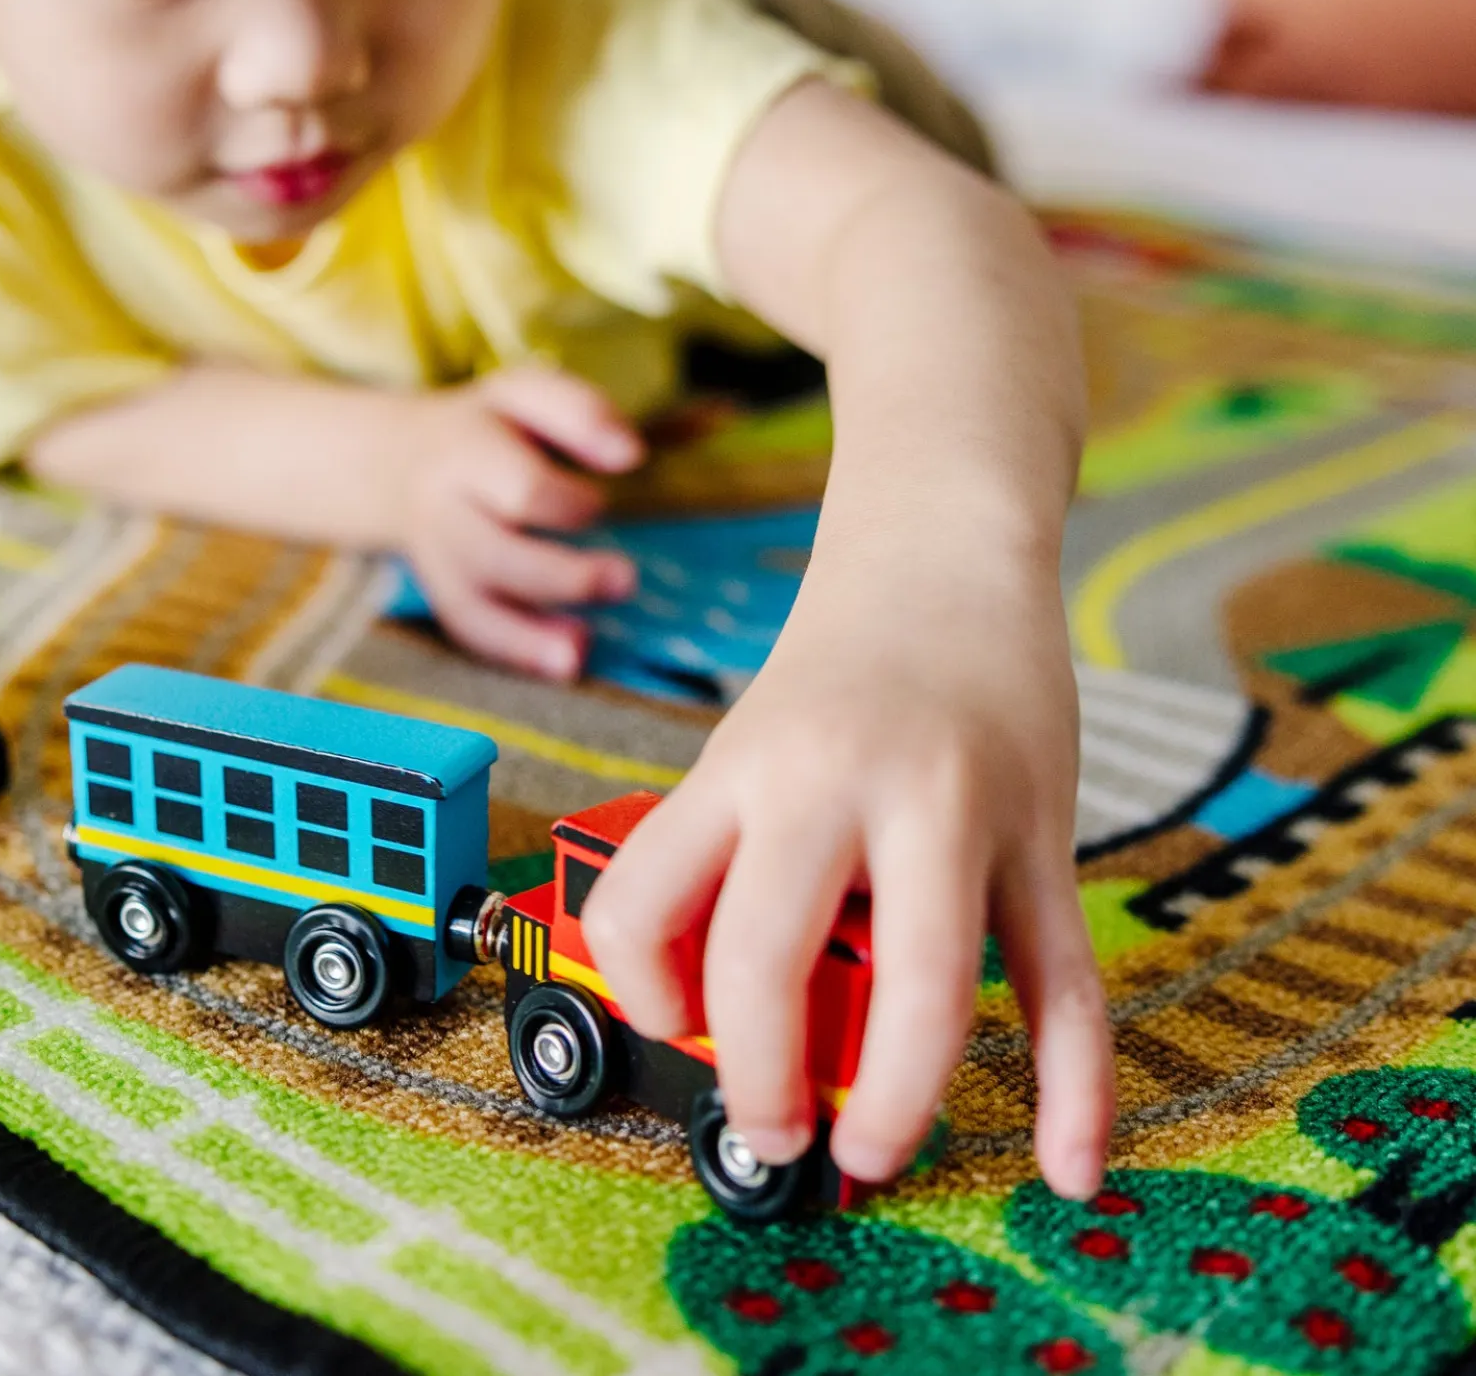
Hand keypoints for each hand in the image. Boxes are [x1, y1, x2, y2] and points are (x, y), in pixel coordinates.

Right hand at [391, 366, 644, 678]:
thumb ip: (580, 410)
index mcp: (464, 450)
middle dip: (563, 577)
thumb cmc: (485, 426)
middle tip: (626, 579)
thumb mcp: (525, 393)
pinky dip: (519, 653)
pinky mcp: (444, 594)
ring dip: (530, 636)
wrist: (395, 461)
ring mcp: (436, 560)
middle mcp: (441, 510)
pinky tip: (568, 661)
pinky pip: (472, 632)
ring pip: (472, 607)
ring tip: (583, 649)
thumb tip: (630, 453)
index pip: (519, 488)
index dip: (569, 503)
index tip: (599, 504)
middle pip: (494, 556)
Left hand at [580, 519, 1112, 1200]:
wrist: (947, 550)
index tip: (675, 1024)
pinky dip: (1076, 1087)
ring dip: (895, 1099)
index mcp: (744, 767)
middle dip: (758, 1079)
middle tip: (771, 1135)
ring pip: (925, 987)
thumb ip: (738, 856)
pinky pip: (1065, 982)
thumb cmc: (841, 668)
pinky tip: (1071, 1165)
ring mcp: (950, 811)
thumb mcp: (753, 743)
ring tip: (872, 1153)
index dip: (641, 991)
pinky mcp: (1042, 835)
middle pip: (765, 959)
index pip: (643, 901)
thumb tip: (723, 1011)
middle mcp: (834, 785)